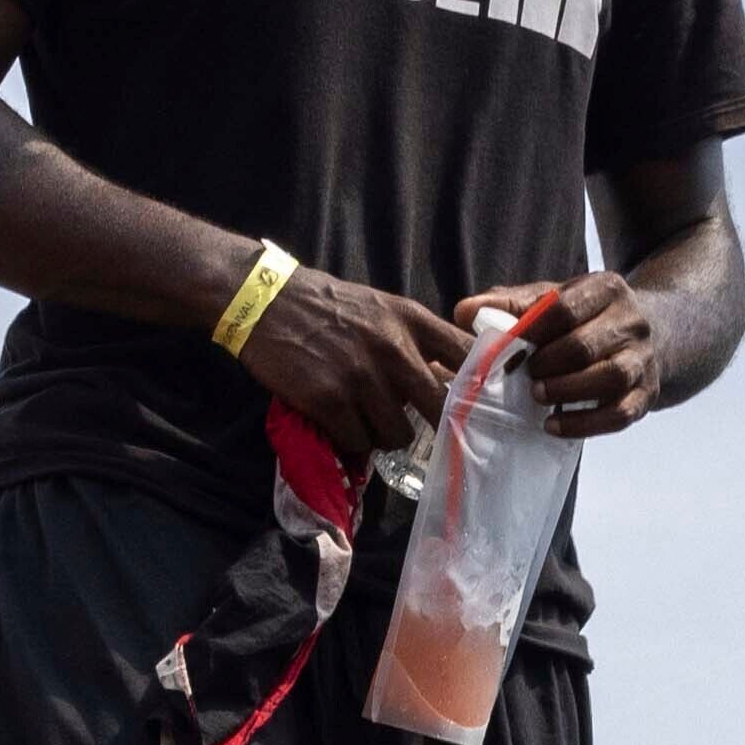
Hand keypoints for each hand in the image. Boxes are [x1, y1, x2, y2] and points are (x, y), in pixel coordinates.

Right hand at [236, 265, 464, 465]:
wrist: (265, 301)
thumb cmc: (326, 306)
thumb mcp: (380, 308)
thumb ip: (414, 338)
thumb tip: (448, 376)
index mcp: (410, 320)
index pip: (466, 354)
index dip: (479, 384)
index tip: (478, 404)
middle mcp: (392, 348)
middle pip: (439, 406)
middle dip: (433, 425)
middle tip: (422, 431)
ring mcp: (361, 377)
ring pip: (399, 434)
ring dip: (386, 436)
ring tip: (368, 423)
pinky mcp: (329, 400)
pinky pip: (360, 442)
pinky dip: (353, 442)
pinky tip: (342, 426)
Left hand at [465, 265, 671, 435]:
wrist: (650, 335)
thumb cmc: (587, 318)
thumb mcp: (555, 299)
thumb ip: (512, 303)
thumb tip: (463, 312)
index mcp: (606, 288)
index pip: (566, 307)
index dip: (533, 329)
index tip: (511, 345)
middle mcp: (631, 322)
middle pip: (586, 345)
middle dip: (548, 363)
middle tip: (526, 375)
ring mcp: (642, 360)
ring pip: (610, 377)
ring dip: (566, 390)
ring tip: (537, 396)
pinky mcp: (647, 395)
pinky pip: (618, 414)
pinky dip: (583, 423)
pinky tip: (552, 425)